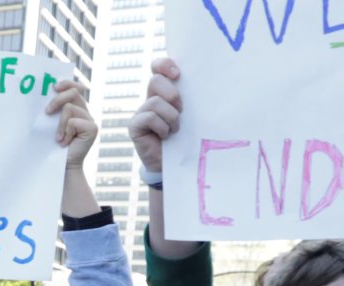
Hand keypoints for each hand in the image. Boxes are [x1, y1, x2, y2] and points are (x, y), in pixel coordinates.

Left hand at [45, 81, 95, 168]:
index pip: (76, 87)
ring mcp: (90, 119)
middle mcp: (85, 111)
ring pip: (70, 108)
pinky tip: (65, 142)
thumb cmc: (53, 144)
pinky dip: (65, 132)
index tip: (53, 87)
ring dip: (59, 124)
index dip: (67, 83)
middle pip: (74, 92)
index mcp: (77, 107)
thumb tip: (45, 92)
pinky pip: (73, 121)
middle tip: (46, 112)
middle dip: (57, 99)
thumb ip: (53, 109)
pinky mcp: (93, 128)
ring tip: (58, 138)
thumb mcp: (51, 122)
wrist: (61, 164)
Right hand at [131, 57, 182, 173]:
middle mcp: (151, 98)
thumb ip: (193, 99)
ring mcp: (141, 111)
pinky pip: (149, 117)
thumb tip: (209, 84)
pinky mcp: (135, 125)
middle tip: (182, 109)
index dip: (164, 64)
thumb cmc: (187, 137)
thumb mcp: (192, 115)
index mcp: (165, 91)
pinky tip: (166, 136)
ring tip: (175, 129)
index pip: (158, 67)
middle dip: (172, 94)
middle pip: (155, 80)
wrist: (176, 163)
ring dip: (171, 117)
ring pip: (155, 102)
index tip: (178, 74)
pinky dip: (162, 127)